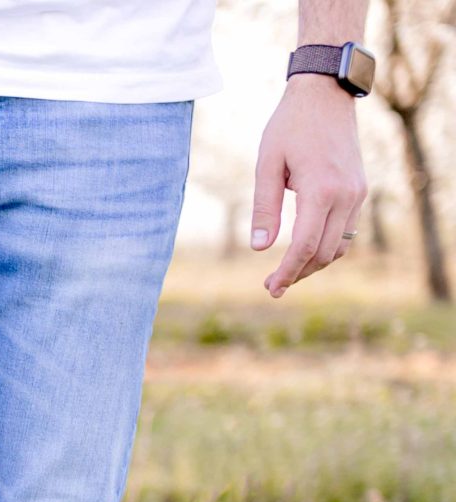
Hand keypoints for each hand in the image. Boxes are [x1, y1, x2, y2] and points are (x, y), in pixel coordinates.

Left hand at [251, 77, 366, 297]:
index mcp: (321, 190)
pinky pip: (346, 230)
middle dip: (298, 273)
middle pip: (324, 253)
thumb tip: (260, 248)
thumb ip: (264, 207)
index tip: (270, 287)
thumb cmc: (290, 126)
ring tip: (286, 273)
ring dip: (313, 264)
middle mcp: (346, 195)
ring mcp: (357, 193)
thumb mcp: (267, 164)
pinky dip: (326, 246)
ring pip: (339, 245)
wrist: (325, 95)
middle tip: (272, 286)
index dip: (287, 272)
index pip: (304, 246)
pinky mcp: (359, 189)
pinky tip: (304, 251)